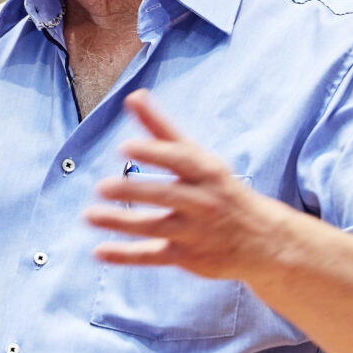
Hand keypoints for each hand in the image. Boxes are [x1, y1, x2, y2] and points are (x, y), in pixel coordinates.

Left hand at [84, 90, 296, 281]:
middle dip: (134, 191)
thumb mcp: (199, 158)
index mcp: (207, 172)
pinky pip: (153, 256)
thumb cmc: (221, 190)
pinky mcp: (187, 256)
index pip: (180, 159)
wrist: (263, 240)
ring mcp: (194, 231)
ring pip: (154, 226)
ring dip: (121, 222)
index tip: (125, 147)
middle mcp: (202, 201)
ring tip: (90, 215)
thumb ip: (162, 129)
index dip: (154, 153)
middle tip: (101, 187)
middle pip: (166, 195)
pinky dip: (126, 255)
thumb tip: (133, 95)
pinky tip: (100, 251)